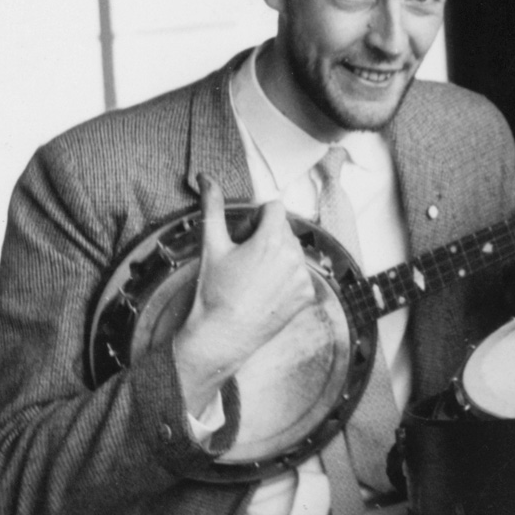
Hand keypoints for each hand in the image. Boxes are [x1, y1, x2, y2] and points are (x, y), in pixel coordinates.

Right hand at [172, 176, 313, 412]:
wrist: (222, 337)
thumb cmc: (214, 292)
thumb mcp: (212, 245)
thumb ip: (212, 207)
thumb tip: (206, 178)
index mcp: (273, 239)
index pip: (274, 208)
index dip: (255, 219)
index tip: (242, 237)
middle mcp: (294, 256)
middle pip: (284, 229)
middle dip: (265, 237)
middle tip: (243, 260)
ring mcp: (303, 278)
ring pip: (292, 251)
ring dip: (276, 257)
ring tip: (253, 278)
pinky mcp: (308, 296)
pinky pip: (300, 274)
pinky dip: (286, 278)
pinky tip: (266, 292)